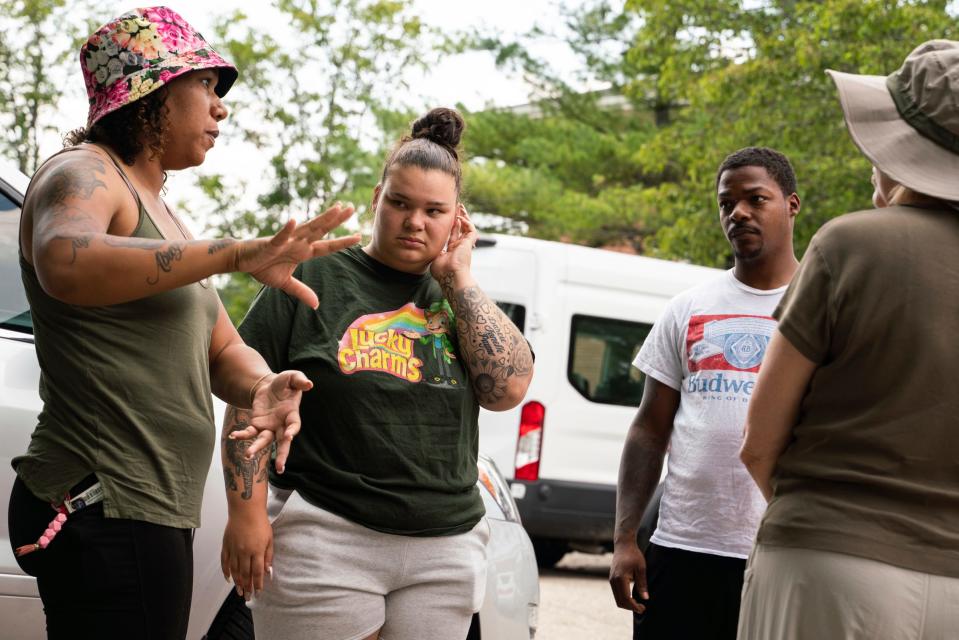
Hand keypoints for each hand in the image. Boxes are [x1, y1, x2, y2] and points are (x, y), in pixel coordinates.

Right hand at [221, 510, 272, 600]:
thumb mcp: (270, 539)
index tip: (258, 592)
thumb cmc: (260, 523)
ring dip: (237, 582)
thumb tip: (268, 571)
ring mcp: (234, 549)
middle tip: (248, 597)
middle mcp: (244, 552)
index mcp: (257, 550)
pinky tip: (228, 579)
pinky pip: (225, 562)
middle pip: (245, 574)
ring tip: (239, 591)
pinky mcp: (226, 546)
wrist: (246, 510)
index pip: (257, 572)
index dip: (258, 584)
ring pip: (234, 570)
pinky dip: (226, 571)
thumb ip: (268, 556)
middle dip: (247, 587)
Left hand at [229, 371, 312, 472]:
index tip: (289, 436)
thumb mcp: (292, 377)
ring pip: (264, 441)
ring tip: (248, 456)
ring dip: (257, 449)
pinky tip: (234, 436)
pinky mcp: (257, 425)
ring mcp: (269, 427)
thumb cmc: (284, 383)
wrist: (269, 386)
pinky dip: (242, 435)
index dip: (292, 431)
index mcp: (292, 414)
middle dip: (282, 455)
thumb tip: (309, 384)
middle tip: (280, 469)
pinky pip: (250, 433)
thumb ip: (300, 380)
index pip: (294, 425)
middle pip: (283, 442)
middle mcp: (282, 425)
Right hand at [234, 202, 359, 308]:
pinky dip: (286, 230)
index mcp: (303, 252)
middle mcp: (298, 243)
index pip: (327, 246)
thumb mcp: (285, 283)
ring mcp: (286, 241)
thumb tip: (316, 305)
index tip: (359, 236)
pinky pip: (280, 236)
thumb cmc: (263, 267)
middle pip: (321, 230)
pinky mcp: (270, 244)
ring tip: (336, 209)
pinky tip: (294, 220)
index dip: (342, 242)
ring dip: (321, 219)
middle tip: (352, 208)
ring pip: (307, 228)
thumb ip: (301, 291)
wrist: (241, 261)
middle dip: (336, 220)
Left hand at [430, 204, 475, 280]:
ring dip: (464, 217)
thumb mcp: (435, 258)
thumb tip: (430, 246)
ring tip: (460, 208)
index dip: (451, 226)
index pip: (452, 235)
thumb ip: (435, 251)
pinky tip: (460, 218)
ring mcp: (464, 245)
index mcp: (452, 250)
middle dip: (458, 218)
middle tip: (457, 208)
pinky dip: (467, 223)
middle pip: (460, 229)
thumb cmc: (442, 271)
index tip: (448, 218)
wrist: (450, 276)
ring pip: (467, 228)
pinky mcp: (468, 244)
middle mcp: (459, 247)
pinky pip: (471, 230)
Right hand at [609, 540, 648, 613]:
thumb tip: (645, 598)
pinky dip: (623, 599)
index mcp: (620, 578)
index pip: (626, 598)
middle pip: (620, 601)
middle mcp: (613, 580)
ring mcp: (611, 580)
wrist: (623, 545)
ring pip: (617, 599)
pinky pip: (616, 593)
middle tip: (642, 608)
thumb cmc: (633, 555)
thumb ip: (642, 584)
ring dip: (627, 604)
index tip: (643, 608)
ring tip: (638, 603)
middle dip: (630, 607)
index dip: (634, 606)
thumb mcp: (641, 568)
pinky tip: (632, 597)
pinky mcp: (611, 579)